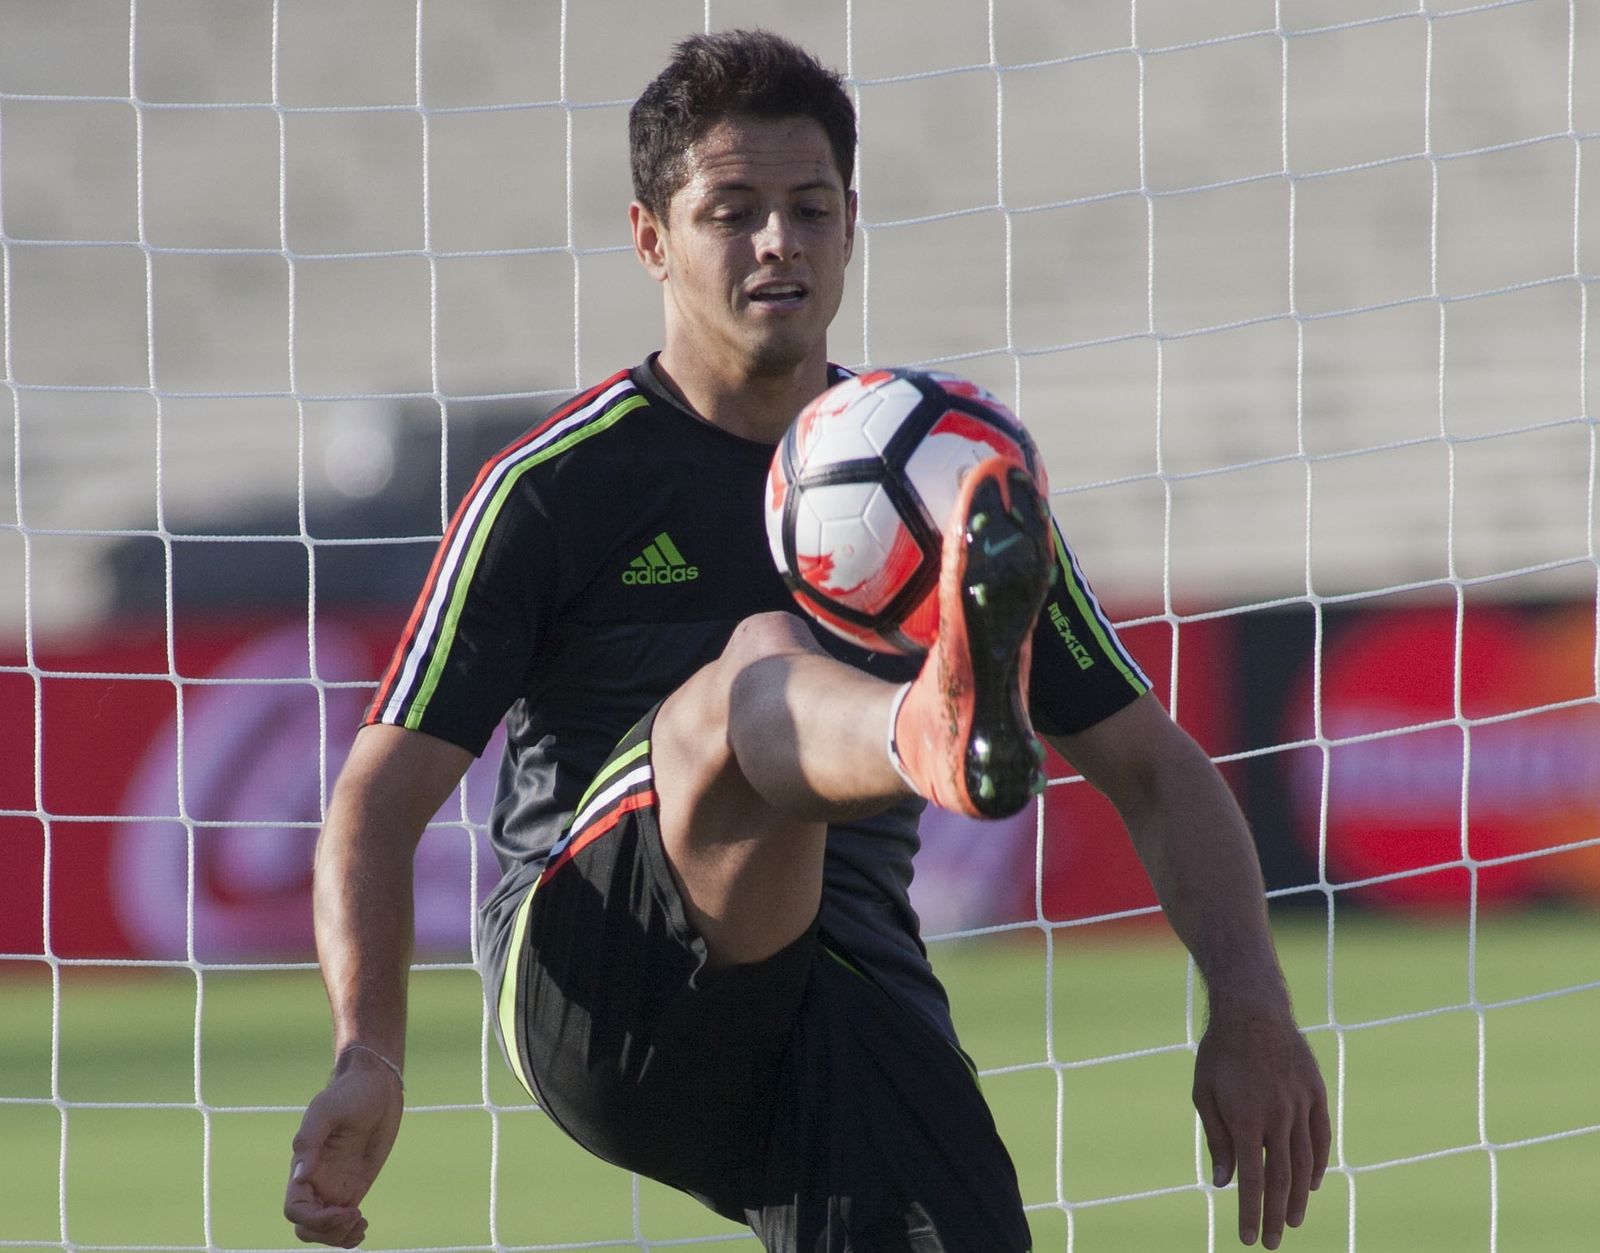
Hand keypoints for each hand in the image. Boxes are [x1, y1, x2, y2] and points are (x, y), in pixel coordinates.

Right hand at [284, 1052, 403, 1246]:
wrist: (376, 1085)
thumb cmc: (349, 1093)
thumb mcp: (327, 1111)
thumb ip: (310, 1141)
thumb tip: (300, 1177)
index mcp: (303, 1167)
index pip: (295, 1210)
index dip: (315, 1219)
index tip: (345, 1209)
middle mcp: (315, 1181)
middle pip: (308, 1226)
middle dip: (328, 1231)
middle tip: (354, 1216)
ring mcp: (334, 1186)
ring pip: (324, 1229)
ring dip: (338, 1237)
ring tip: (361, 1225)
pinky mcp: (354, 1186)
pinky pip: (344, 1221)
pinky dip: (349, 1233)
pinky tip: (362, 1227)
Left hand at [1193, 1008, 1329, 1248]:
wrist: (1252, 1010)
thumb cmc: (1220, 1053)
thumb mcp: (1205, 1094)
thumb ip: (1217, 1139)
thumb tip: (1224, 1183)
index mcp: (1246, 1118)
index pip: (1252, 1180)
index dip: (1251, 1212)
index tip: (1249, 1238)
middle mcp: (1277, 1116)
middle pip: (1281, 1179)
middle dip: (1275, 1215)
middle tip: (1271, 1241)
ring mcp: (1300, 1104)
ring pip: (1304, 1162)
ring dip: (1298, 1196)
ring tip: (1291, 1220)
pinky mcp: (1315, 1093)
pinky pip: (1320, 1137)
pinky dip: (1317, 1164)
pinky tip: (1311, 1184)